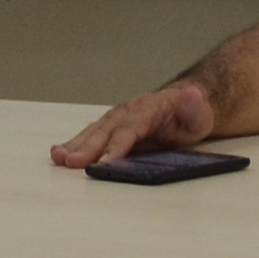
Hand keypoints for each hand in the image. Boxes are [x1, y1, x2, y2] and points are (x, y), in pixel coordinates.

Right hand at [52, 82, 212, 169]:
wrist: (183, 106)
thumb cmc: (191, 117)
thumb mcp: (200, 114)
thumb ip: (194, 108)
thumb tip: (193, 95)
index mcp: (147, 109)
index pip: (130, 129)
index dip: (116, 146)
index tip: (105, 162)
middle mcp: (126, 112)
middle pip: (105, 131)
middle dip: (87, 147)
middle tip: (71, 162)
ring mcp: (115, 119)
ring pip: (93, 132)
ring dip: (75, 145)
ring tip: (58, 158)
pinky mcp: (109, 127)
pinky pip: (90, 135)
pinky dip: (74, 144)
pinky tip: (59, 154)